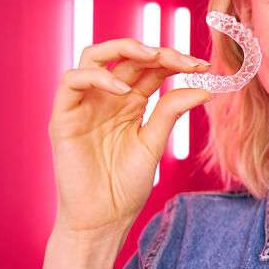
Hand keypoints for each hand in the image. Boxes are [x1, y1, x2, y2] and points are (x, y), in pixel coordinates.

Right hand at [47, 38, 211, 240]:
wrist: (103, 219)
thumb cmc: (126, 185)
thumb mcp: (154, 142)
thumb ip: (172, 111)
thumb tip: (206, 87)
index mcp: (131, 102)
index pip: (151, 67)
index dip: (176, 60)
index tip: (204, 65)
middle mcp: (106, 97)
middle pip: (127, 55)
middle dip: (158, 51)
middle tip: (185, 60)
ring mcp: (84, 104)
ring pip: (94, 55)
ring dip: (125, 48)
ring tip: (154, 57)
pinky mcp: (63, 117)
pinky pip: (72, 81)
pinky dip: (98, 77)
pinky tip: (124, 91)